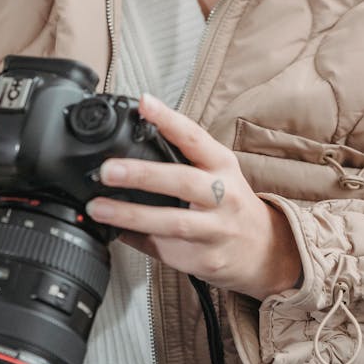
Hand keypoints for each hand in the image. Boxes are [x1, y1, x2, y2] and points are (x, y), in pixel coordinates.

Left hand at [86, 94, 301, 299]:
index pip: (194, 137)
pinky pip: (164, 249)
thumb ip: (183, 156)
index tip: (144, 104)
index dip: (169, 119)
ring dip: (130, 215)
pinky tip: (114, 233)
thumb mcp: (218, 170)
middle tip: (108, 170)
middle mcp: (222, 195)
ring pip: (171, 221)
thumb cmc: (231, 202)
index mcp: (221, 165)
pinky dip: (136, 240)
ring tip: (98, 207)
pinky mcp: (205, 259)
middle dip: (142, 174)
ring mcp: (215, 229)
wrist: (265, 250)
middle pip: (183, 181)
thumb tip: (131, 140)